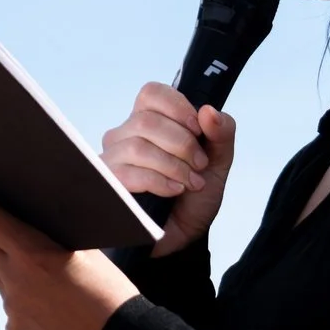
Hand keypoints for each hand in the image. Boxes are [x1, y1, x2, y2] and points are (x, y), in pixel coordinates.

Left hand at [0, 173, 140, 329]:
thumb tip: (23, 222)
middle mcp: (14, 279)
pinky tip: (48, 298)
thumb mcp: (85, 250)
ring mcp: (11, 305)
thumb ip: (49, 236)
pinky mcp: (15, 327)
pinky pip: (11, 301)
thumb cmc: (110, 288)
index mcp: (33, 253)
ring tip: (33, 259)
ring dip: (3, 257)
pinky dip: (23, 292)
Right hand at [98, 83, 235, 256]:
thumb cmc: (194, 196)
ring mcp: (112, 160)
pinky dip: (159, 180)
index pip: (151, 93)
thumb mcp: (218, 162)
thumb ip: (222, 133)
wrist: (184, 236)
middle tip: (200, 165)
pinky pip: (127, 172)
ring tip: (190, 182)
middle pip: (146, 120)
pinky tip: (174, 191)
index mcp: (149, 121)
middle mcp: (125, 136)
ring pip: (136, 146)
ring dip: (173, 165)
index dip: (177, 106)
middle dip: (182, 143)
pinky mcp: (107, 185)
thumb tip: (208, 111)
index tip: (198, 129)